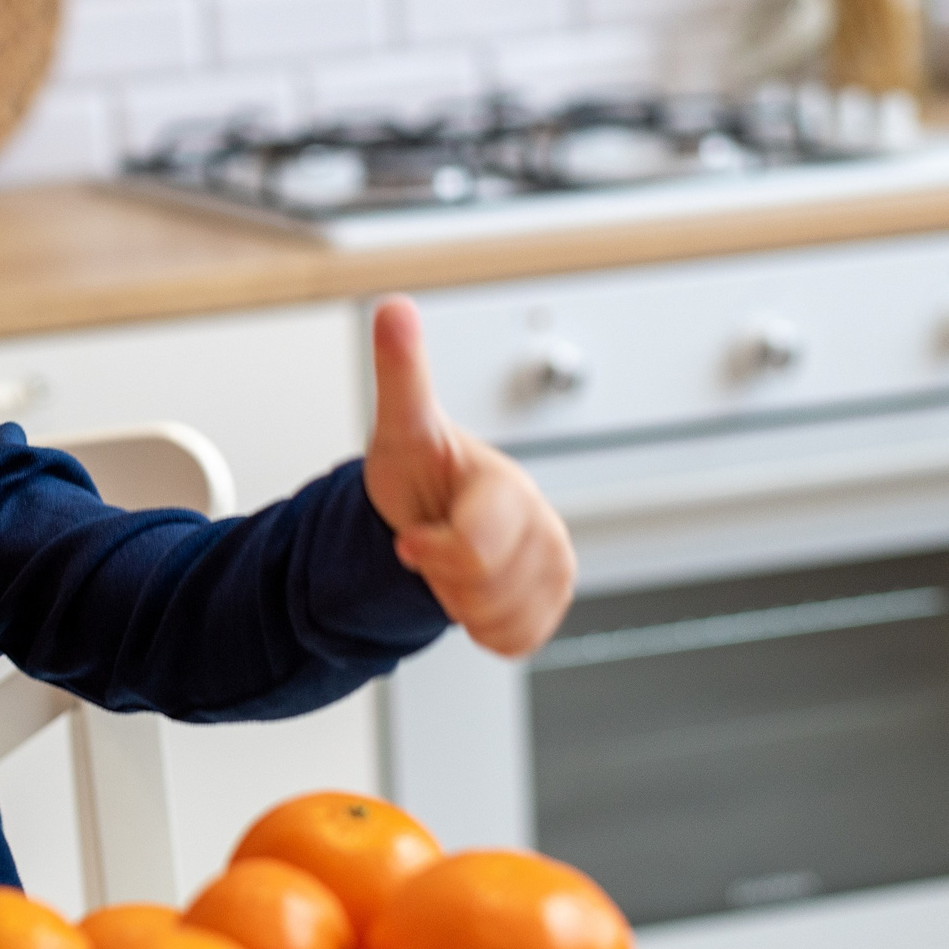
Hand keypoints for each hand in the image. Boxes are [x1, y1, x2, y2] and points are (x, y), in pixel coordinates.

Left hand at [362, 296, 576, 656]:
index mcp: (511, 487)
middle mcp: (545, 525)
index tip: (408, 539)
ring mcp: (554, 566)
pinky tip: (472, 588)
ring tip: (452, 561)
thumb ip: (402, 372)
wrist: (429, 510)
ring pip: (499, 619)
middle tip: (432, 543)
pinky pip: (513, 643)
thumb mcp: (401, 425)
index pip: (475, 548)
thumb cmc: (416, 468)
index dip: (430, 551)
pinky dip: (483, 627)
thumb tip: (394, 305)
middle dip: (443, 576)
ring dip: (460, 602)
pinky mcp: (552, 602)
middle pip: (484, 590)